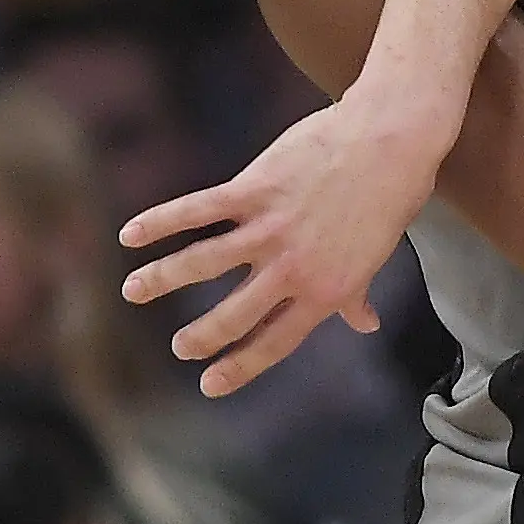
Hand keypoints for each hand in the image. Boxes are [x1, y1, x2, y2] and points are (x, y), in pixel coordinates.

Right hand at [118, 92, 447, 396]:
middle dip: (201, 337)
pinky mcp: (255, 188)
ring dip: (162, 279)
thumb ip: (357, 292)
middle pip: (235, 314)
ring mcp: (272, 228)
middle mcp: (294, 266)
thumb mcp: (377, 254)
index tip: (210, 385)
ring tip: (133, 292)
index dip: (241, 366)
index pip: (276, 340)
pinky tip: (131, 234)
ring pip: (203, 263)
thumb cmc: (390, 194)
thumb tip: (365, 324)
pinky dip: (160, 222)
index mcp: (326, 289)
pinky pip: (198, 210)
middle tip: (179, 347)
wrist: (392, 138)